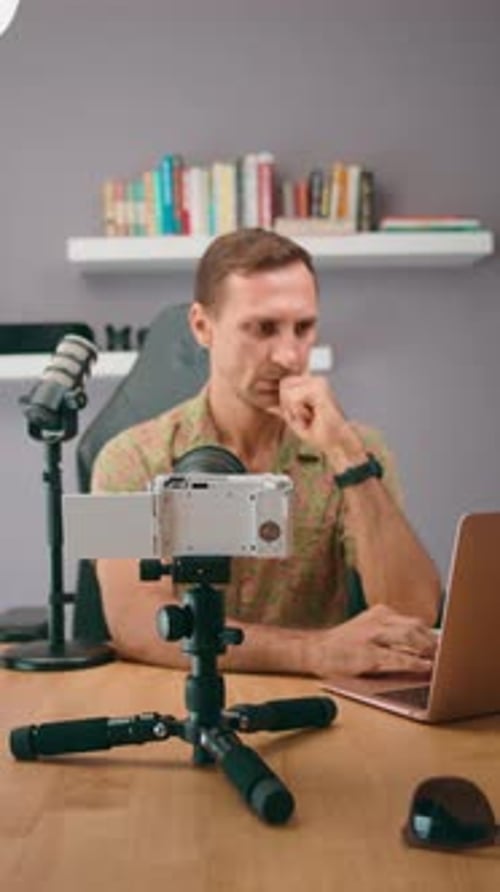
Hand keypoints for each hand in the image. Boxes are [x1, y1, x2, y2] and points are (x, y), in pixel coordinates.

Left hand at [272, 374, 362, 461]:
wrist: (337, 442)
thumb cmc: (319, 433)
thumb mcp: (294, 418)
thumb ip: (283, 407)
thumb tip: (268, 403)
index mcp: (310, 384)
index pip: (283, 384)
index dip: (286, 404)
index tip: (303, 416)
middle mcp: (315, 380)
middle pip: (283, 386)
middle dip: (288, 407)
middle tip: (307, 417)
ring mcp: (318, 383)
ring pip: (286, 392)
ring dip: (294, 411)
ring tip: (310, 417)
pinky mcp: (319, 389)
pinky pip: (294, 399)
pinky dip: (299, 413)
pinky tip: (313, 416)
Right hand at [306, 604, 437, 677]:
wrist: (314, 649)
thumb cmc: (344, 644)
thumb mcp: (369, 628)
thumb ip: (392, 632)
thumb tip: (423, 643)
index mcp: (380, 613)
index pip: (413, 622)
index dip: (431, 634)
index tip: (445, 643)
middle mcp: (377, 620)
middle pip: (415, 626)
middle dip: (433, 640)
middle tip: (448, 654)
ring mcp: (371, 636)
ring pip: (408, 637)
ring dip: (427, 648)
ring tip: (440, 660)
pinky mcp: (366, 654)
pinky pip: (396, 657)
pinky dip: (413, 662)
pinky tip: (424, 668)